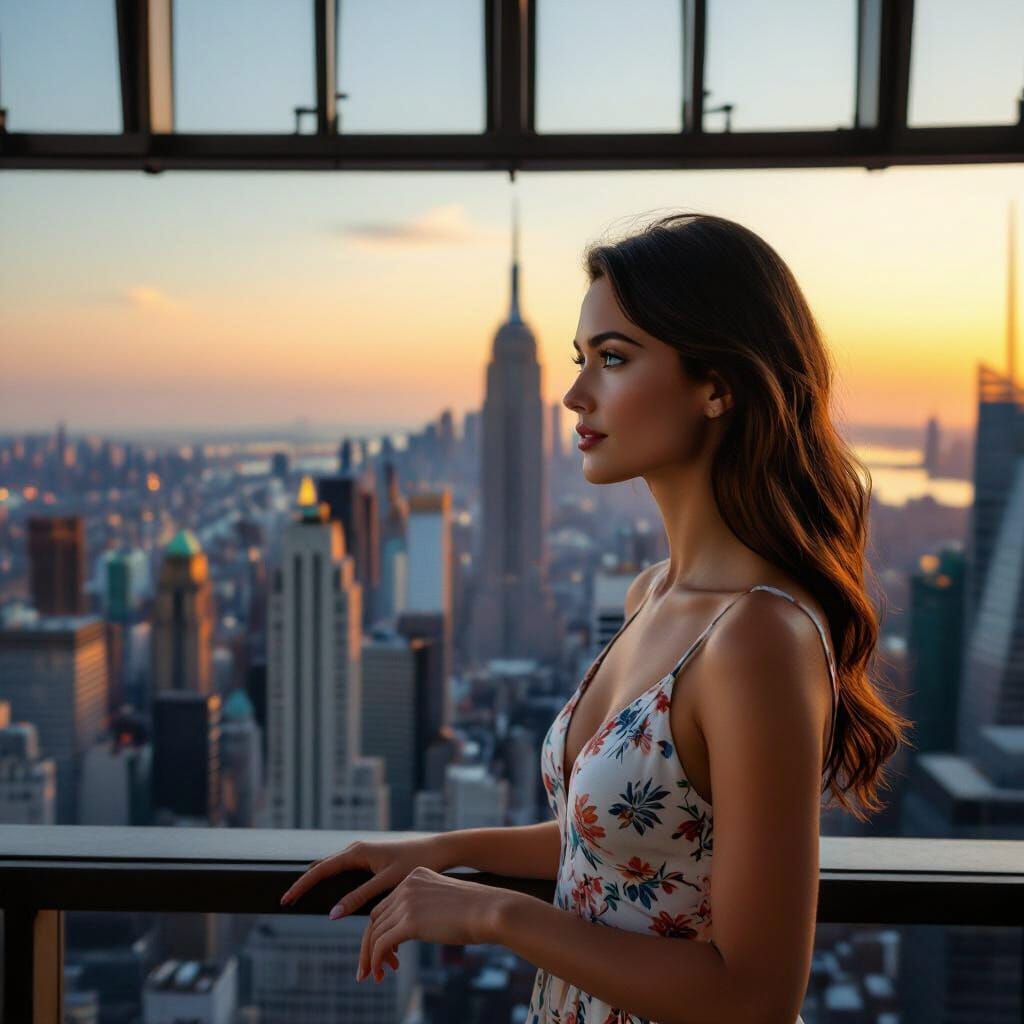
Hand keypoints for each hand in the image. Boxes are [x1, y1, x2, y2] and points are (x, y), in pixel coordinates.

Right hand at [279, 835, 454, 973]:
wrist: (438, 850)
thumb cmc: (415, 863)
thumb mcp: (387, 883)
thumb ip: (359, 897)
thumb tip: (332, 914)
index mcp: (358, 852)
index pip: (321, 869)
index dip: (302, 885)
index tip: (285, 900)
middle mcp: (356, 849)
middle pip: (322, 867)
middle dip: (305, 883)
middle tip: (286, 901)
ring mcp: (362, 853)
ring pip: (333, 868)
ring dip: (318, 883)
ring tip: (300, 897)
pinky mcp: (369, 859)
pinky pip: (344, 870)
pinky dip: (332, 881)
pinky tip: (327, 892)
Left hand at [357, 866, 508, 982]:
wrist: (490, 910)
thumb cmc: (475, 910)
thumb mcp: (444, 901)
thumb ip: (425, 908)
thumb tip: (413, 928)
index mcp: (415, 876)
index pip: (386, 905)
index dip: (382, 930)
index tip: (389, 951)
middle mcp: (407, 885)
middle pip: (376, 918)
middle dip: (371, 944)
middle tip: (373, 967)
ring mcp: (407, 901)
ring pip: (375, 933)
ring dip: (372, 957)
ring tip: (377, 975)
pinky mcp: (410, 921)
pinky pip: (381, 943)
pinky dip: (376, 960)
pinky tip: (381, 974)